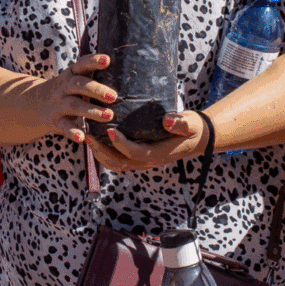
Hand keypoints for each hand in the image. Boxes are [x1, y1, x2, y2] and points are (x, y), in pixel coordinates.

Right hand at [35, 54, 117, 143]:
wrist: (35, 105)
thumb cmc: (67, 91)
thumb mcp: (75, 80)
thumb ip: (94, 77)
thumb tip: (128, 72)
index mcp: (71, 74)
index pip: (82, 64)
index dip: (93, 61)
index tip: (107, 60)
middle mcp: (64, 87)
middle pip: (78, 84)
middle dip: (96, 89)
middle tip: (113, 96)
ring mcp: (58, 104)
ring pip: (74, 106)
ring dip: (91, 111)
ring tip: (109, 116)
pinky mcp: (55, 121)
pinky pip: (64, 127)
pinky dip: (72, 132)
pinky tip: (83, 137)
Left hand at [90, 110, 209, 173]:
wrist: (197, 138)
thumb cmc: (192, 128)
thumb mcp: (191, 123)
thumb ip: (181, 123)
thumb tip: (167, 121)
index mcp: (158, 154)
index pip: (135, 153)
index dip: (121, 144)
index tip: (109, 130)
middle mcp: (148, 162)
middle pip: (119, 163)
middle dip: (101, 151)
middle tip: (88, 135)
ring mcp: (142, 162)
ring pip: (115, 164)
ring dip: (99, 153)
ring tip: (87, 136)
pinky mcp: (138, 157)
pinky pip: (117, 159)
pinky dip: (104, 151)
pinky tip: (96, 136)